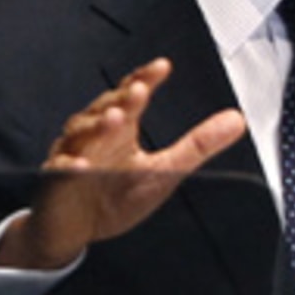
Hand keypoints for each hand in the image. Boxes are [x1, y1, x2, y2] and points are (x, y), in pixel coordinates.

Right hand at [0, 59, 245, 269]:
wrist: (76, 227)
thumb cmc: (116, 193)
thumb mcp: (165, 170)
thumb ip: (198, 144)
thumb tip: (237, 120)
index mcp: (121, 129)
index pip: (132, 96)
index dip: (145, 79)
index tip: (162, 67)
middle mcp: (95, 136)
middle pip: (105, 109)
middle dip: (122, 100)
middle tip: (139, 90)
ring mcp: (73, 156)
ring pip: (81, 134)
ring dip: (97, 126)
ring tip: (116, 120)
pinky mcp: (56, 183)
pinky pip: (61, 172)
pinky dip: (70, 168)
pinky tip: (82, 167)